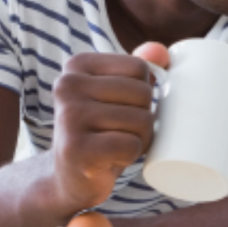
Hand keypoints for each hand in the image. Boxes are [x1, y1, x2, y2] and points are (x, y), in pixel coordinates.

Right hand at [49, 42, 169, 212]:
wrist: (68, 177)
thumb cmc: (101, 131)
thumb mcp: (116, 95)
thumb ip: (137, 67)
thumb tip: (160, 50)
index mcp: (77, 65)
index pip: (139, 68)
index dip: (143, 93)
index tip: (121, 108)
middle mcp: (67, 86)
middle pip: (143, 94)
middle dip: (144, 119)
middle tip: (120, 133)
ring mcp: (68, 117)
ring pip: (141, 121)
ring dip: (139, 139)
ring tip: (115, 146)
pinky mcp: (76, 148)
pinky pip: (131, 146)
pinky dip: (130, 156)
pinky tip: (110, 160)